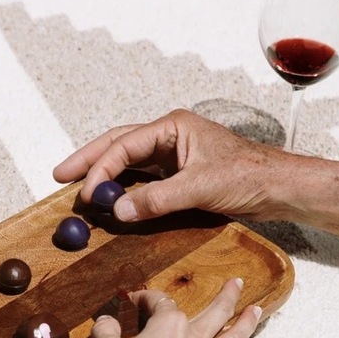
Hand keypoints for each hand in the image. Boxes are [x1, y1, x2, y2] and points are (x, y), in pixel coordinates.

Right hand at [54, 108, 289, 222]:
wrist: (278, 188)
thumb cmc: (249, 175)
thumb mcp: (200, 186)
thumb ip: (157, 199)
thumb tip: (117, 210)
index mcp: (172, 127)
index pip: (124, 145)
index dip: (100, 168)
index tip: (86, 193)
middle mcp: (169, 138)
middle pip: (118, 146)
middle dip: (89, 160)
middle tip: (60, 175)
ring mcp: (174, 157)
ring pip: (130, 164)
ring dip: (106, 177)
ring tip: (79, 190)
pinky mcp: (180, 176)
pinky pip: (145, 182)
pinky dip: (126, 191)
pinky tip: (112, 201)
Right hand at [86, 279, 261, 337]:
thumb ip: (106, 333)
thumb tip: (104, 322)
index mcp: (169, 325)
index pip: (160, 302)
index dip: (146, 298)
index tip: (136, 300)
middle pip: (218, 311)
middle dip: (229, 294)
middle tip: (239, 282)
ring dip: (246, 323)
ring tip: (255, 311)